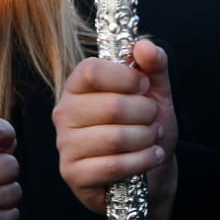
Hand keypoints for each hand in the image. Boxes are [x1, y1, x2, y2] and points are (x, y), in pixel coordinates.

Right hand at [53, 38, 178, 219]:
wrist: (151, 173)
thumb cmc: (145, 128)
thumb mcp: (156, 93)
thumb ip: (154, 65)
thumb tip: (145, 45)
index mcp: (77, 86)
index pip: (92, 70)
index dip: (126, 77)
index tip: (144, 86)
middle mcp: (64, 112)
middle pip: (111, 105)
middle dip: (146, 113)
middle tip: (154, 119)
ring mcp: (65, 144)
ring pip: (115, 138)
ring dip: (147, 139)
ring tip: (153, 139)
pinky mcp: (73, 174)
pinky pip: (114, 165)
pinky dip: (142, 161)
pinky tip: (151, 157)